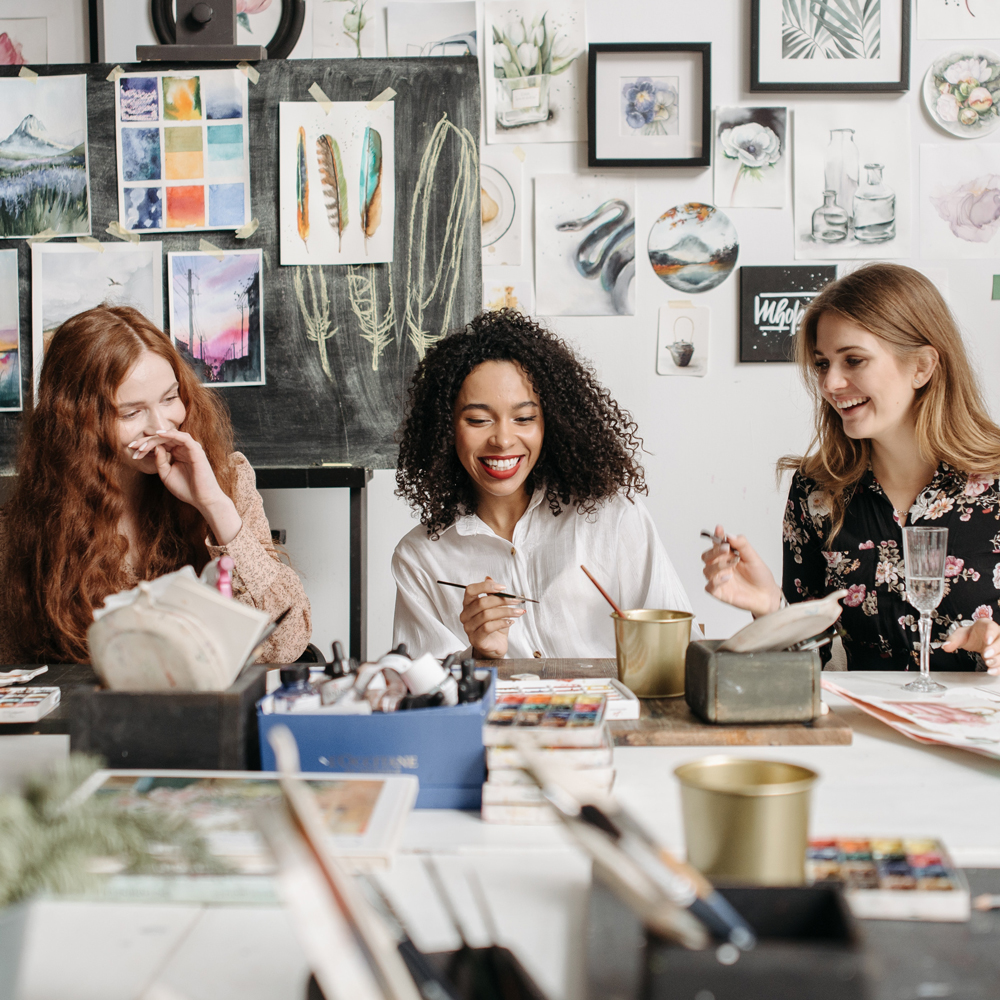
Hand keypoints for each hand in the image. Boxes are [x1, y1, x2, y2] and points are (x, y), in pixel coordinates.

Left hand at [128, 428, 241, 543]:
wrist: (203, 500)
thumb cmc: (187, 489)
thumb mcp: (166, 475)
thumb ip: (160, 461)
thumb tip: (155, 447)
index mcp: (177, 453)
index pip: (160, 444)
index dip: (144, 446)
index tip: (131, 451)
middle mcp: (184, 449)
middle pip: (163, 438)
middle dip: (146, 441)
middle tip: (132, 447)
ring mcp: (190, 449)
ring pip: (171, 436)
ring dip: (155, 439)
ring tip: (142, 446)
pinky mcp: (196, 450)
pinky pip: (183, 437)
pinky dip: (171, 434)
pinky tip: (159, 434)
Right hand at [459, 576, 525, 659]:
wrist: (495, 646)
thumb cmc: (494, 626)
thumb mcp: (495, 607)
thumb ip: (491, 594)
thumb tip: (489, 578)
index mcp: (468, 604)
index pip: (471, 590)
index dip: (486, 586)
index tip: (503, 587)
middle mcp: (466, 615)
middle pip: (482, 602)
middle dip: (502, 600)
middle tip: (516, 600)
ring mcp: (469, 628)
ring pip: (487, 615)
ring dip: (506, 611)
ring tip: (517, 611)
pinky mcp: (476, 639)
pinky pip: (488, 627)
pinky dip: (502, 623)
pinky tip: (510, 622)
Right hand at [701, 523, 782, 617]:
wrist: (766, 595)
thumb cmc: (760, 576)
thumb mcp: (753, 557)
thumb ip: (742, 545)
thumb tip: (730, 535)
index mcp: (728, 556)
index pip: (717, 544)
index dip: (716, 536)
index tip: (719, 529)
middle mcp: (721, 567)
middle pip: (706, 556)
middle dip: (714, 552)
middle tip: (726, 549)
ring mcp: (719, 579)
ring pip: (706, 570)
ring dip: (718, 566)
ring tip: (732, 564)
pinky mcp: (719, 592)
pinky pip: (709, 587)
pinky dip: (716, 581)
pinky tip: (728, 578)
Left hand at [942, 618, 999, 673]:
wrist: (977, 640)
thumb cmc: (971, 635)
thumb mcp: (960, 635)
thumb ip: (953, 640)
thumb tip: (946, 646)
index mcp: (986, 625)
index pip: (991, 627)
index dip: (991, 633)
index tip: (987, 640)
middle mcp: (997, 634)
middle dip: (995, 648)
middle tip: (986, 655)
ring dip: (998, 659)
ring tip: (989, 663)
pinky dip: (998, 667)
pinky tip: (992, 671)